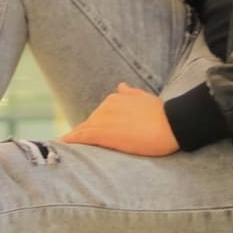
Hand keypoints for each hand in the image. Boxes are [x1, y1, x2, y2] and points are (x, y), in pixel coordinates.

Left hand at [60, 83, 178, 156]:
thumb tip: (120, 86)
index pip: (99, 116)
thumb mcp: (145, 99)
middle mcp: (106, 106)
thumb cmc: (163, 114)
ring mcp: (103, 118)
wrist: (171, 124)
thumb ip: (130, 94)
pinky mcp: (102, 132)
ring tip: (60, 146)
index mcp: (115, 99)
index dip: (93, 126)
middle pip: (90, 123)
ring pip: (83, 130)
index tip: (83, 133)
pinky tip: (61, 145)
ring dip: (74, 139)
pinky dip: (70, 140)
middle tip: (70, 145)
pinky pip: (81, 136)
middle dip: (84, 134)